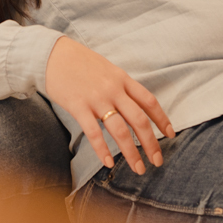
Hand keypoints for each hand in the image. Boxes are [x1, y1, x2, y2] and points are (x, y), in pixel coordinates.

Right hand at [43, 37, 173, 175]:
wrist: (52, 54)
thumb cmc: (79, 62)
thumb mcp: (107, 68)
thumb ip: (120, 85)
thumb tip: (134, 104)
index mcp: (122, 78)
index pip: (149, 101)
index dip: (162, 119)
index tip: (171, 134)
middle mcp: (113, 89)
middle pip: (139, 120)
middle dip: (151, 143)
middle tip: (157, 161)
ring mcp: (96, 98)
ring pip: (120, 130)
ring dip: (131, 152)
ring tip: (138, 168)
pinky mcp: (78, 106)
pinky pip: (94, 133)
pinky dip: (103, 150)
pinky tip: (109, 163)